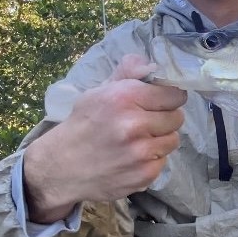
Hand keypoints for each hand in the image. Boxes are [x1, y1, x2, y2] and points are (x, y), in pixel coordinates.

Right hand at [23, 54, 186, 223]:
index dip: (169, 97)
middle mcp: (134, 124)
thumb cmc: (83, 125)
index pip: (174, 94)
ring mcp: (141, 152)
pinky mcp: (144, 175)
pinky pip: (163, 161)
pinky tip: (133, 158)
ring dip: (160, 139)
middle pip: (177, 117)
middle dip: (165, 118)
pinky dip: (152, 160)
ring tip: (139, 140)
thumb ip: (128, 74)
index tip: (162, 102)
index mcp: (124, 97)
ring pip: (173, 140)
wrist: (60, 168)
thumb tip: (149, 61)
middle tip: (147, 122)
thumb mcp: (99, 92)